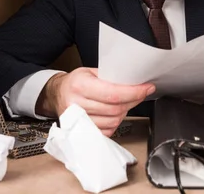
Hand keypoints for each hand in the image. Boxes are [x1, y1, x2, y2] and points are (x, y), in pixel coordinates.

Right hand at [36, 67, 154, 135]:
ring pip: (113, 121)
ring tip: (125, 102)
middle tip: (141, 93)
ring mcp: (78, 122)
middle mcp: (77, 104)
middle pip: (115, 108)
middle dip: (133, 101)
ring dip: (125, 112)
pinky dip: (116, 123)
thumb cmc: (75, 82)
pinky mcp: (82, 133)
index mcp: (80, 85)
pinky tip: (115, 113)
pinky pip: (107, 131)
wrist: (57, 95)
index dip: (134, 92)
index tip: (146, 88)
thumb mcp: (90, 71)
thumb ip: (110, 76)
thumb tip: (134, 80)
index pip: (113, 93)